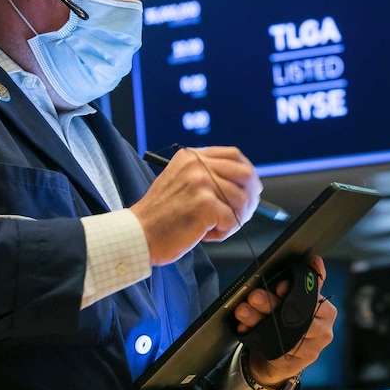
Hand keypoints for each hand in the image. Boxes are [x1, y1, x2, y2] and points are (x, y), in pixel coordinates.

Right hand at [130, 146, 261, 265]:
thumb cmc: (160, 216)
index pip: (233, 155)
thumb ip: (205, 175)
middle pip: (244, 174)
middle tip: (244, 212)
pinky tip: (206, 235)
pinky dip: (225, 232)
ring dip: (235, 218)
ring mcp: (201, 183)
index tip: (250, 187)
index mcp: (191, 157)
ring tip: (215, 228)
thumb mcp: (179, 181)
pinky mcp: (205, 205)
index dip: (247, 172)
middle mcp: (197, 165)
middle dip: (250, 196)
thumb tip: (243, 182)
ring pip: (242, 199)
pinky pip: (233, 219)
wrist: (138, 235)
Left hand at [233, 255, 336, 386]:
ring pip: (282, 332)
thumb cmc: (289, 320)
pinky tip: (244, 328)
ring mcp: (311, 349)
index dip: (292, 291)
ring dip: (258, 320)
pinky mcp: (295, 363)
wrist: (279, 356)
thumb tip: (315, 259)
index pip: (311, 298)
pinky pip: (274, 348)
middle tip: (253, 296)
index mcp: (326, 311)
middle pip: (294, 315)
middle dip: (270, 303)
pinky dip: (256, 336)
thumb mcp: (296, 298)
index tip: (278, 285)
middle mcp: (324, 331)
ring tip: (242, 311)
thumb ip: (307, 280)